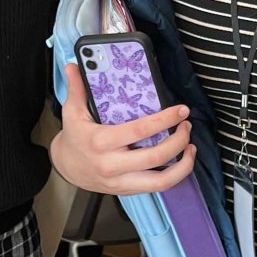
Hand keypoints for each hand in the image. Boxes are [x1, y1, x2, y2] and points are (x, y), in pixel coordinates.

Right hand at [47, 62, 194, 194]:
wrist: (66, 167)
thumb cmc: (74, 138)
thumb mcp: (72, 112)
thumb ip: (76, 89)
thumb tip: (72, 66)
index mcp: (101, 142)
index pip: (141, 130)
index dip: (165, 120)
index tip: (181, 110)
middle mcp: (113, 165)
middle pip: (156, 156)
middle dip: (179, 140)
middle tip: (187, 125)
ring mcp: (121, 181)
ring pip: (162, 181)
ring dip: (183, 165)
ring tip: (190, 147)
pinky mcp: (128, 190)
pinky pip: (157, 188)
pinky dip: (175, 176)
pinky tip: (181, 161)